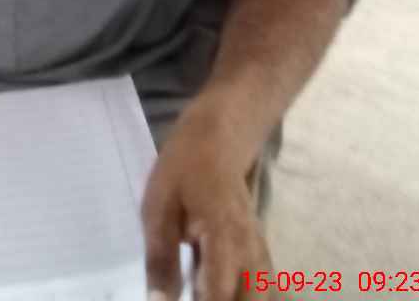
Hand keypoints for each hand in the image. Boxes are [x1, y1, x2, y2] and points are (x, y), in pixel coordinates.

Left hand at [141, 102, 273, 300]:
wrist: (219, 135)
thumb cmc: (184, 167)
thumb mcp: (159, 206)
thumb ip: (161, 258)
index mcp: (224, 239)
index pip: (219, 296)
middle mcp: (250, 251)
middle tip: (193, 297)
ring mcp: (258, 250)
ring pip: (259, 296)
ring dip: (236, 299)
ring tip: (201, 292)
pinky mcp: (257, 249)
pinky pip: (259, 285)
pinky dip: (243, 295)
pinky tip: (212, 289)